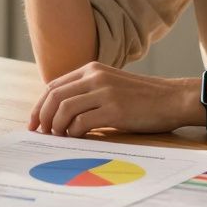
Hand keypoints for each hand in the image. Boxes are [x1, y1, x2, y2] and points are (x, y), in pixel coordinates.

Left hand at [28, 62, 198, 136]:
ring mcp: (105, 92)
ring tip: (59, 137)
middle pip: (54, 96)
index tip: (34, 123)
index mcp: (92, 69)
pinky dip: (73, 132)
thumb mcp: (111, 85)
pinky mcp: (114, 109)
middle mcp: (96, 76)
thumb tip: (58, 113)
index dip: (39, 105)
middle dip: (41, 117)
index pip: (53, 86)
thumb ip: (88, 91)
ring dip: (56, 126)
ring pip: (64, 109)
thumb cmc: (141, 98)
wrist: (172, 99)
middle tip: (40, 134)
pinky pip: (81, 122)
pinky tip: (76, 137)